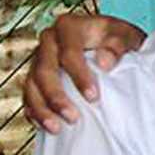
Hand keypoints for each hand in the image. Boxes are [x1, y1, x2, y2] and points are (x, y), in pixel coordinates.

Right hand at [23, 13, 146, 132]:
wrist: (111, 43)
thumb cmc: (119, 39)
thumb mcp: (126, 36)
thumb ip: (118, 45)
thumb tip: (104, 63)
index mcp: (68, 26)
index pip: (68, 52)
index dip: (79, 76)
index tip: (93, 97)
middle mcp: (48, 40)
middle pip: (44, 70)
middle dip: (56, 97)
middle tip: (73, 118)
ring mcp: (39, 58)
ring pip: (31, 85)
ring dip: (42, 109)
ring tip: (56, 128)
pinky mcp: (35, 75)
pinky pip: (28, 95)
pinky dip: (35, 111)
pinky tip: (47, 126)